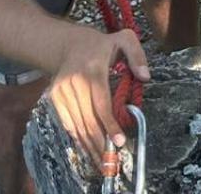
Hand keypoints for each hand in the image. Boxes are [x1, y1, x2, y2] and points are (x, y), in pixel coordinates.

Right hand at [45, 25, 149, 171]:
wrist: (68, 44)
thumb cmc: (101, 45)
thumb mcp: (124, 39)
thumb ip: (137, 55)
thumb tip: (145, 77)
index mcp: (92, 68)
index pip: (101, 103)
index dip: (110, 124)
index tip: (119, 141)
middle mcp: (74, 81)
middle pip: (88, 119)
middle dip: (101, 142)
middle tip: (112, 160)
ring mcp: (62, 90)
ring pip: (77, 125)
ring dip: (90, 145)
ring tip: (103, 161)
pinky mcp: (55, 98)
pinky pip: (68, 123)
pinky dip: (79, 138)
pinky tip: (89, 149)